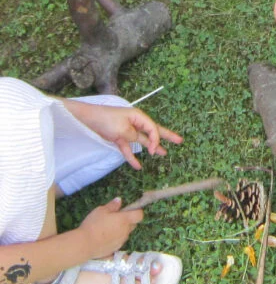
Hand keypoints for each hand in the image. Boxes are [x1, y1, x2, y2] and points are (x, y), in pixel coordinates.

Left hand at [62, 100, 183, 168]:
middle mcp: (135, 123)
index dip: (156, 140)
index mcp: (139, 117)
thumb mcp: (123, 128)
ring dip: (152, 148)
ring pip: (143, 141)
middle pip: (153, 131)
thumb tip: (143, 142)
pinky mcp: (119, 138)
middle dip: (166, 137)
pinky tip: (138, 166)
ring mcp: (128, 131)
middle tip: (180, 141)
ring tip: (164, 154)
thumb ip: (135, 136)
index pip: (153, 129)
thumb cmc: (107, 120)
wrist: (87, 119)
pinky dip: (132, 157)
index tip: (154, 151)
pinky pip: (129, 149)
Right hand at [79, 198, 143, 258]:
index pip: (139, 215)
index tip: (128, 210)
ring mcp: (122, 241)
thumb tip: (119, 200)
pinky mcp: (116, 248)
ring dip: (121, 230)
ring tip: (106, 228)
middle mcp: (126, 231)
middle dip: (127, 221)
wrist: (85, 244)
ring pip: (125, 233)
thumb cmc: (93, 224)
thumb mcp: (101, 210)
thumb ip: (112, 205)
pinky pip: (119, 241)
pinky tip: (103, 237)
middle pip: (133, 224)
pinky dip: (115, 238)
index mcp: (125, 220)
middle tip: (115, 218)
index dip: (136, 212)